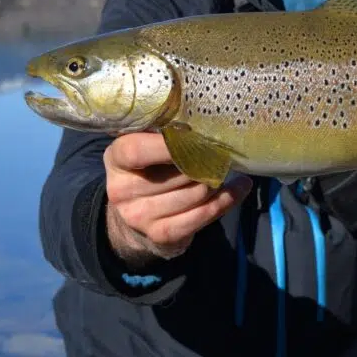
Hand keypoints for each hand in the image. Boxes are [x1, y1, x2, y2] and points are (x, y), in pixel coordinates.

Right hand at [103, 131, 251, 264]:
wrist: (135, 218)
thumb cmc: (149, 170)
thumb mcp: (145, 147)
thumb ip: (164, 134)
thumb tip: (205, 121)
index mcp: (116, 159)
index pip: (136, 151)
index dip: (168, 145)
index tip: (195, 137)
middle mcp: (121, 190)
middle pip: (178, 173)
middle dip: (205, 162)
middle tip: (221, 152)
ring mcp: (139, 216)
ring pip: (195, 193)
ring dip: (217, 180)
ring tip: (224, 170)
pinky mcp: (161, 235)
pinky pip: (203, 215)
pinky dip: (227, 199)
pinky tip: (240, 187)